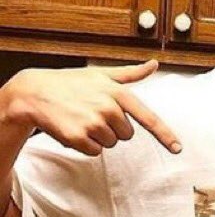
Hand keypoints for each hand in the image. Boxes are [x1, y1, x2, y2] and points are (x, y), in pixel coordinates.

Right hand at [0, 60, 180, 156]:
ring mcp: (93, 123)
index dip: (165, 135)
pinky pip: (95, 152)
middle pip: (127, 135)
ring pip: (111, 144)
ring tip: (82, 119)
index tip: (178, 148)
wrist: (35, 93)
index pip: (148, 118)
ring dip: (98, 136)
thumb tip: (154, 64)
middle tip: (93, 113)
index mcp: (118, 93)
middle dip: (113, 128)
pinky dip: (86, 145)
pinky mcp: (78, 137)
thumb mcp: (102, 74)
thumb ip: (131, 74)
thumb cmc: (71, 83)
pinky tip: (74, 129)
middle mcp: (109, 108)